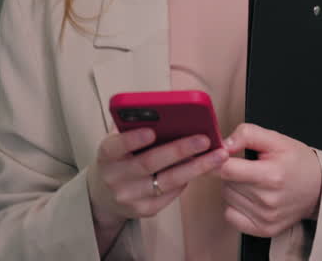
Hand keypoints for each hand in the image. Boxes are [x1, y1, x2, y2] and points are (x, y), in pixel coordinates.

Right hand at [88, 129, 229, 227]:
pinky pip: (171, 194)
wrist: (104, 195)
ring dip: (195, 167)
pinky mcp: (144, 210)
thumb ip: (134, 125)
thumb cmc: (119, 157)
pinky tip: (203, 168)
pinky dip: (188, 179)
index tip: (152, 131)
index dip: (132, 139)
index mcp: (106, 155)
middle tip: (204, 139)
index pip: (116, 146)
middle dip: (179, 150)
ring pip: (167, 181)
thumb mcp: (118, 141)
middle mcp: (114, 178)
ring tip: (218, 155)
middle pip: (149, 163)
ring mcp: (129, 197)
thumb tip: (164, 110)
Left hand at [218, 123, 321, 237]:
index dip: (219, 160)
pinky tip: (250, 197)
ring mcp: (265, 218)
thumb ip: (248, 135)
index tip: (222, 155)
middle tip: (248, 167)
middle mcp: (267, 201)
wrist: (320, 188)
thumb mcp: (277, 140)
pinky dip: (235, 206)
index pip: (227, 170)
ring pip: (227, 198)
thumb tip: (223, 144)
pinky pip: (230, 216)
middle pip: (226, 183)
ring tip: (253, 181)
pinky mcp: (263, 230)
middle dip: (231, 172)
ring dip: (233, 188)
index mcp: (271, 176)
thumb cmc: (299, 162)